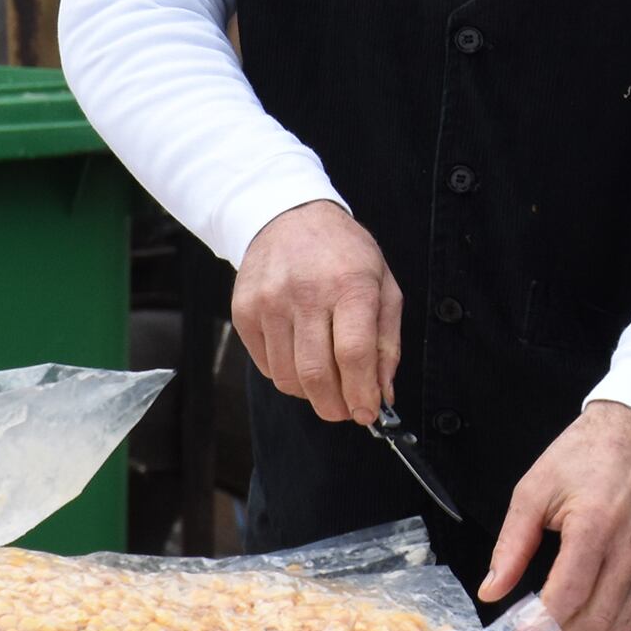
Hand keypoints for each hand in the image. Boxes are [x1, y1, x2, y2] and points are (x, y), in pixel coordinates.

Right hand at [232, 199, 402, 425]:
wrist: (288, 217)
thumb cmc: (343, 254)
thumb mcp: (383, 284)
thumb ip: (386, 342)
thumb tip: (383, 393)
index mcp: (350, 284)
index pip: (353, 353)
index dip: (361, 392)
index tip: (368, 413)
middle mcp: (306, 293)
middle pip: (316, 373)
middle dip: (334, 406)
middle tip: (346, 411)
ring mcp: (269, 303)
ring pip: (287, 377)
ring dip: (311, 394)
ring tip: (326, 384)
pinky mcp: (244, 312)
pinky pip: (266, 367)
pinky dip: (287, 376)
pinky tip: (301, 360)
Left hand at [482, 400, 630, 630]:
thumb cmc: (584, 455)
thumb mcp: (533, 491)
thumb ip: (511, 545)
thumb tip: (492, 590)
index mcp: (595, 524)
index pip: (568, 596)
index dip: (540, 625)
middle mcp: (630, 544)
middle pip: (597, 618)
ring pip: (623, 624)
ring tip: (561, 629)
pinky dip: (616, 625)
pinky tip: (591, 615)